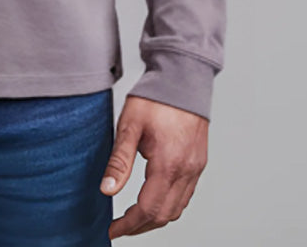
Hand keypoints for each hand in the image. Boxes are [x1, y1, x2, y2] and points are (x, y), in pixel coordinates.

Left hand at [99, 95, 208, 236]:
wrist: (182, 77)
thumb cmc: (155, 97)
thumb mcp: (129, 125)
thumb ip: (119, 160)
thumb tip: (107, 190)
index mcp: (168, 164)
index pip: (148, 209)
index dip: (129, 224)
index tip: (113, 230)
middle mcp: (186, 171)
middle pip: (165, 215)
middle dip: (141, 226)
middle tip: (120, 227)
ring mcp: (196, 168)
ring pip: (178, 208)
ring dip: (156, 218)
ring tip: (134, 218)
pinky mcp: (199, 162)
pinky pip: (186, 195)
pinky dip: (169, 204)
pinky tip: (155, 199)